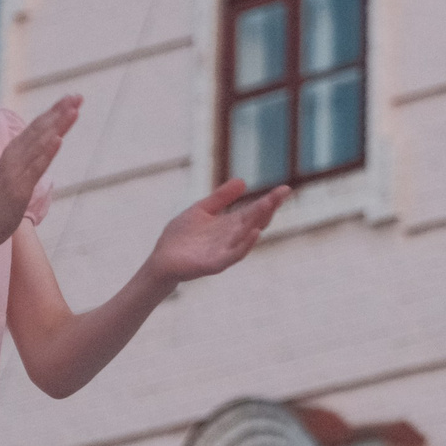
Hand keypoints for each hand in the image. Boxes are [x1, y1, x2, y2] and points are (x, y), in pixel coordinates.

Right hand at [0, 96, 79, 247]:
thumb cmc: (2, 199)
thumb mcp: (19, 172)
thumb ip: (30, 156)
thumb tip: (46, 142)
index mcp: (15, 151)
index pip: (38, 127)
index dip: (55, 111)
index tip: (73, 97)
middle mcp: (15, 156)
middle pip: (40, 129)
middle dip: (60, 111)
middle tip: (78, 95)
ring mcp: (16, 170)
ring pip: (40, 143)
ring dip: (57, 125)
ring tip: (72, 109)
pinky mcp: (19, 186)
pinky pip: (35, 167)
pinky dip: (47, 152)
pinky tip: (58, 139)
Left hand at [144, 178, 287, 286]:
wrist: (160, 261)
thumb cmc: (180, 237)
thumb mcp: (201, 210)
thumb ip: (221, 198)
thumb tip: (243, 181)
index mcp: (230, 225)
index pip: (254, 211)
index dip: (269, 201)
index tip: (285, 189)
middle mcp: (232, 238)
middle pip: (254, 221)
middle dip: (268, 208)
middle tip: (282, 193)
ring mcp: (224, 251)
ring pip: (246, 236)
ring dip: (258, 222)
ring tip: (268, 206)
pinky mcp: (214, 264)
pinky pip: (233, 255)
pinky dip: (245, 245)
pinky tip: (253, 233)